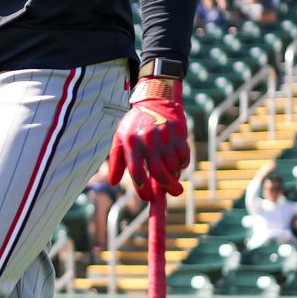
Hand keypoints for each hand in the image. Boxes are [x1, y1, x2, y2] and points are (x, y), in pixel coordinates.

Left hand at [107, 76, 189, 199]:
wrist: (155, 101)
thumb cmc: (135, 123)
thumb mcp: (121, 137)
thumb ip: (116, 160)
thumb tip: (112, 182)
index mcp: (131, 143)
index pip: (136, 171)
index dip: (142, 188)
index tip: (148, 197)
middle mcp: (148, 141)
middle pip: (159, 172)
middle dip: (167, 187)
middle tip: (174, 193)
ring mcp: (164, 137)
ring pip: (173, 166)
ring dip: (175, 176)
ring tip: (173, 177)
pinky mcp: (178, 134)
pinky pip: (184, 157)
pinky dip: (183, 164)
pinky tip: (179, 164)